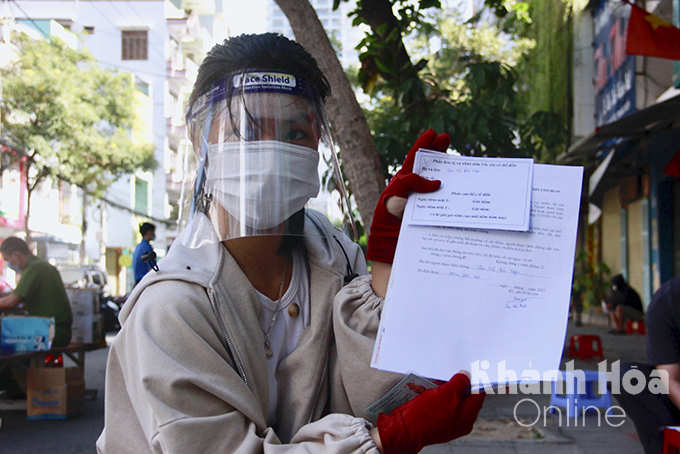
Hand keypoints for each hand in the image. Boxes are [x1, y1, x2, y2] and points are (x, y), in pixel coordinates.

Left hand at [366, 129, 449, 263]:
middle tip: (447, 138)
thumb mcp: (396, 194)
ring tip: (459, 160)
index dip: (424, 145)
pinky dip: (455, 193)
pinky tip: (465, 188)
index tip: (434, 133)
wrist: (391, 242)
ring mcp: (426, 199)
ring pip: (440, 180)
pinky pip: (446, 199)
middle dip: (438, 152)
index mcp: (404, 180)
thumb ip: (411, 182)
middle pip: (429, 166)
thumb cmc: (388, 216)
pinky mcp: (434, 212)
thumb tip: (437, 183)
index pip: (415, 158)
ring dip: (449, 170)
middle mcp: (416, 188)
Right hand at [377, 372, 484, 453]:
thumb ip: (459, 383)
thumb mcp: (446, 394)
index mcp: (466, 418)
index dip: (476, 380)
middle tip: (453, 370)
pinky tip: (429, 386)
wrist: (400, 430)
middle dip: (458, 383)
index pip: (478, 395)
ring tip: (439, 377)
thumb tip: (466, 375)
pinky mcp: (433, 418)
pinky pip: (438, 402)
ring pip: (450, 398)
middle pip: (464, 396)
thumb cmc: (424, 416)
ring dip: (444, 387)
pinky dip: (435, 393)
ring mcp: (445, 421)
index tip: (473, 368)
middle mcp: (458, 421)